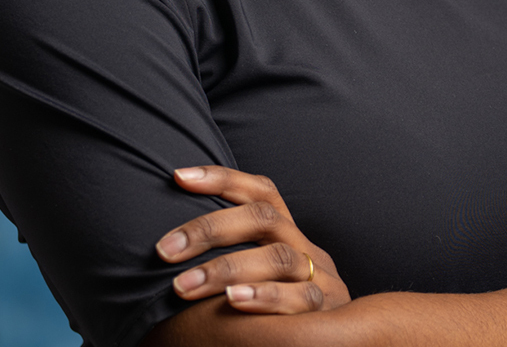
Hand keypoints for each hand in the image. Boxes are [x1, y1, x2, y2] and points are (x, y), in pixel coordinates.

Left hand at [155, 164, 351, 315]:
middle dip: (210, 229)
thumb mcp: (259, 275)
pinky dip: (265, 298)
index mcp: (285, 231)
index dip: (221, 178)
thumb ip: (231, 257)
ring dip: (226, 270)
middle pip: (262, 218)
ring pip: (277, 257)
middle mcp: (303, 245)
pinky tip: (234, 302)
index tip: (179, 176)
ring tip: (183, 287)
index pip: (259, 191)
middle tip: (165, 250)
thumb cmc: (277, 309)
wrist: (341, 341)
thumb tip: (168, 247)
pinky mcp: (327, 308)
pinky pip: (299, 298)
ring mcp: (319, 275)